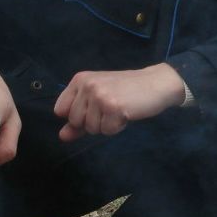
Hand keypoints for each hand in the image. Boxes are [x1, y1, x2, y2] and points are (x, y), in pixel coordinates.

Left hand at [53, 63, 185, 141]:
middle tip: (110, 108)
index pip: (60, 110)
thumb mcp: (99, 100)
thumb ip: (79, 118)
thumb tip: (62, 136)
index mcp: (80, 80)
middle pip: (76, 122)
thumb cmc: (127, 91)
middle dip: (93, 122)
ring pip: (91, 128)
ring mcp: (100, 95)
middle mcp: (87, 85)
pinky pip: (107, 131)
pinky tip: (127, 113)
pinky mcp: (113, 107)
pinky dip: (118, 127)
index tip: (94, 108)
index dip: (77, 116)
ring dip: (106, 125)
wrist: (156, 83)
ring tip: (120, 109)